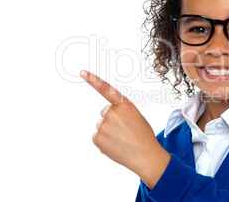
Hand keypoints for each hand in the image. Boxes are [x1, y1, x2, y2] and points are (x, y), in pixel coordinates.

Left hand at [80, 70, 170, 188]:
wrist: (146, 156)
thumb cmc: (143, 136)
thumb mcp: (137, 117)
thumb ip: (121, 112)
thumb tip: (105, 117)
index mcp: (124, 105)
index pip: (106, 89)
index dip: (93, 80)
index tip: (82, 72)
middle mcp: (112, 113)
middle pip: (105, 112)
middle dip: (112, 119)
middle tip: (126, 130)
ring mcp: (103, 126)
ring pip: (101, 125)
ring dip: (109, 132)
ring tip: (123, 140)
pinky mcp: (97, 138)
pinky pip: (97, 137)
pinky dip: (105, 141)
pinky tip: (116, 146)